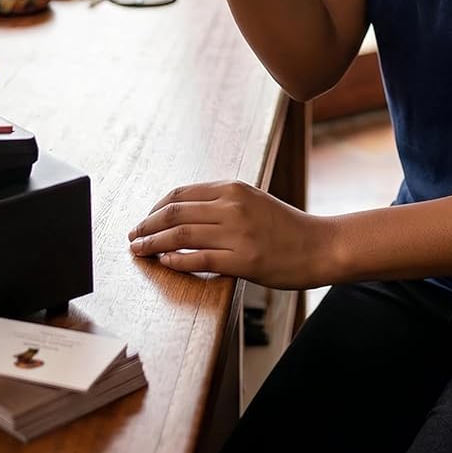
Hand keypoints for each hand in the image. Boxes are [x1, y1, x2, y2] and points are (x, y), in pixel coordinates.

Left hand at [128, 181, 336, 289]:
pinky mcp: (243, 260)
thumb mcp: (253, 201)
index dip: (155, 208)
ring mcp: (237, 233)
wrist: (319, 245)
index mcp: (233, 188)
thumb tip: (184, 213)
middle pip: (174, 213)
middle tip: (132, 237)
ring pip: (180, 235)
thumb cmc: (285, 227)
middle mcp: (232, 206)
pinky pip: (199, 259)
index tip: (143, 221)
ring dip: (153, 243)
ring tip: (139, 251)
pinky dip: (176, 261)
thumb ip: (223, 203)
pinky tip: (164, 263)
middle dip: (147, 226)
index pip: (181, 194)